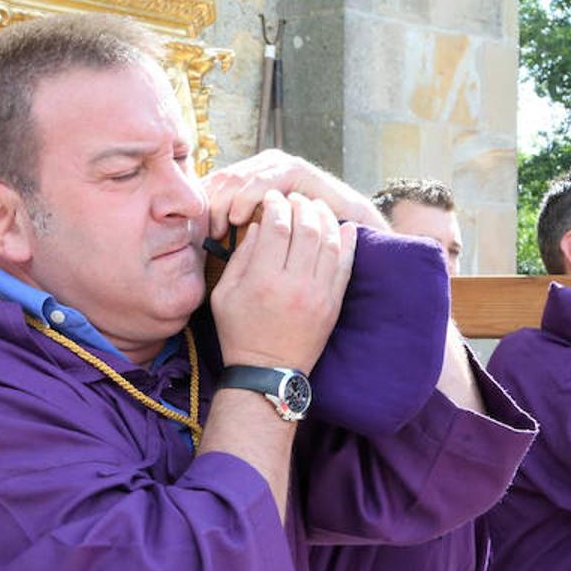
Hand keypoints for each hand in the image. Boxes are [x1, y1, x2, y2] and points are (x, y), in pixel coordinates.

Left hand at [201, 149, 388, 241]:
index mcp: (247, 181)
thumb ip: (234, 234)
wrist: (345, 230)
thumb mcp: (259, 238)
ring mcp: (277, 165)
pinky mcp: (294, 168)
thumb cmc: (301, 243)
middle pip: (220, 181)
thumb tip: (201, 239)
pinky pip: (263, 179)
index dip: (201, 211)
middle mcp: (259, 168)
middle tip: (205, 235)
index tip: (195, 238)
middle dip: (210, 208)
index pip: (212, 189)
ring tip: (221, 229)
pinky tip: (239, 218)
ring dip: (225, 204)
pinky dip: (248, 197)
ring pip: (237, 179)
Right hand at [210, 190, 356, 373]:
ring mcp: (317, 294)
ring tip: (316, 207)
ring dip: (324, 218)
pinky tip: (343, 227)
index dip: (275, 205)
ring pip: (329, 241)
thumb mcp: (223, 294)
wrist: (267, 372)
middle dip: (301, 205)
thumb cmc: (238, 332)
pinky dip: (346, 242)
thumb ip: (240, 257)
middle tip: (295, 198)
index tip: (272, 198)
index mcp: (262, 280)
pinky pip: (345, 265)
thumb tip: (258, 226)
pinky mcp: (332, 304)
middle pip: (305, 228)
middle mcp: (293, 284)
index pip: (276, 226)